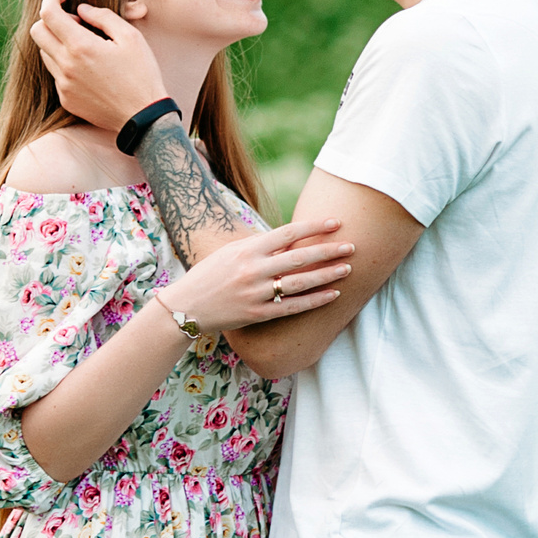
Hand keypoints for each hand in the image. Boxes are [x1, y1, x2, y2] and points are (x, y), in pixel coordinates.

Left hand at [31, 0, 170, 128]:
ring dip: (57, 41)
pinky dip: (64, 62)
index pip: (48, 14)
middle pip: (37, 31)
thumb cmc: (141, 73)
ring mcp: (63, 85)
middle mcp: (65, 66)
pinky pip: (55, 73)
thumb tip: (82, 9)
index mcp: (81, 47)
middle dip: (50, 18)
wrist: (143, 116)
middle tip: (74, 20)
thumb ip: (103, 17)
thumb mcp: (130, 37)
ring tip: (84, 44)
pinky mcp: (66, 99)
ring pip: (44, 53)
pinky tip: (87, 66)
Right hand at [164, 218, 352, 332]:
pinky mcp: (257, 314)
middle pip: (299, 258)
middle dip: (328, 251)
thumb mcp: (232, 252)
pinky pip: (292, 307)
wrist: (186, 306)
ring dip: (327, 275)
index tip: (336, 222)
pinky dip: (314, 301)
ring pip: (300, 283)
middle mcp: (253, 270)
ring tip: (348, 269)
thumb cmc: (210, 274)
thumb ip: (260, 246)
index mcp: (247, 249)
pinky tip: (332, 295)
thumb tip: (292, 238)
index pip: (288, 233)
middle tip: (352, 246)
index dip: (314, 227)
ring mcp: (256, 293)